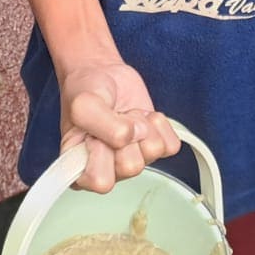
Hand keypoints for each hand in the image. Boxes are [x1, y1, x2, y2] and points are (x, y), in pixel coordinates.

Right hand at [59, 59, 180, 192]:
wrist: (103, 73)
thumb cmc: (85, 91)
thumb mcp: (82, 105)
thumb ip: (100, 123)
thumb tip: (131, 135)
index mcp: (82, 170)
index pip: (101, 181)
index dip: (102, 153)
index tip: (93, 134)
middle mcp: (110, 170)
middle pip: (131, 167)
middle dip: (125, 134)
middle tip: (113, 119)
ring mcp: (135, 159)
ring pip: (153, 152)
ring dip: (142, 125)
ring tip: (125, 115)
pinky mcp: (156, 147)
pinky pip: (171, 145)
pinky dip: (159, 124)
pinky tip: (141, 116)